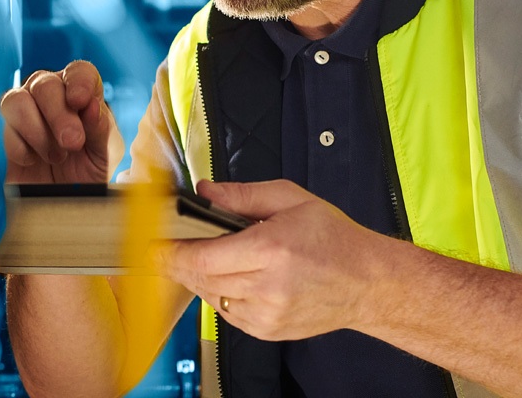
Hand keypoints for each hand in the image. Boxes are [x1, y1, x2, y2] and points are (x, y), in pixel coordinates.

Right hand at [0, 60, 124, 183]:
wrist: (64, 204)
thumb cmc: (88, 173)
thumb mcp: (104, 154)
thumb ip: (100, 129)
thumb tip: (92, 106)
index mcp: (82, 95)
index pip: (79, 71)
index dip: (79, 81)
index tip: (79, 101)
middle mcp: (52, 96)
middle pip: (45, 84)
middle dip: (58, 114)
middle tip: (72, 143)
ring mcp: (26, 112)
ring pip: (17, 99)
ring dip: (37, 130)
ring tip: (55, 156)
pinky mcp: (8, 134)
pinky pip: (6, 129)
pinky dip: (21, 147)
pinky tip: (33, 161)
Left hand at [155, 179, 390, 340]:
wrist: (368, 283)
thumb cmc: (333, 239)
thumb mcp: (290, 199)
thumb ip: (241, 194)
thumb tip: (203, 190)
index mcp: (272, 249)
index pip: (203, 257)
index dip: (171, 251)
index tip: (153, 243)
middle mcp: (268, 286)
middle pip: (200, 278)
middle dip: (179, 261)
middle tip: (167, 246)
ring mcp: (267, 314)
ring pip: (210, 296)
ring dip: (199, 277)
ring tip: (207, 257)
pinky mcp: (267, 331)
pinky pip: (226, 313)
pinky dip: (219, 294)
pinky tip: (231, 277)